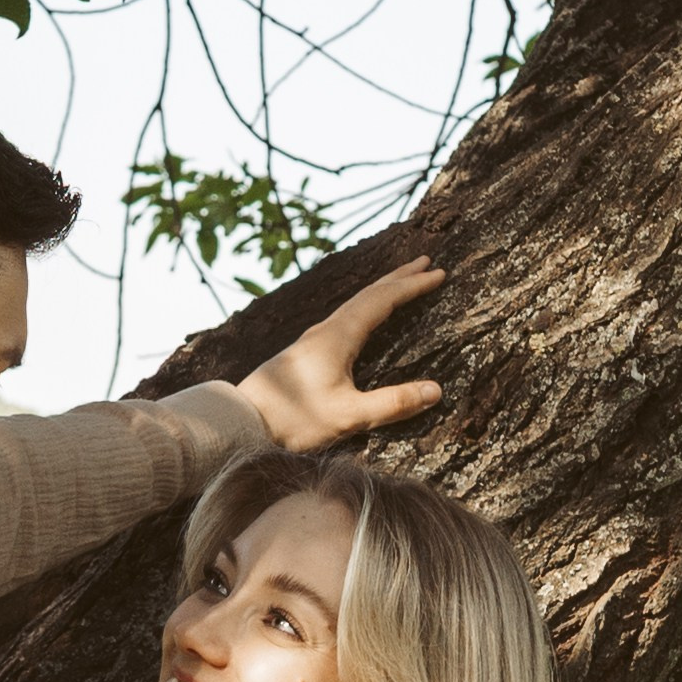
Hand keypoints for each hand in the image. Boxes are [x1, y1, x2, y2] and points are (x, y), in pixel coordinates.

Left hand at [233, 257, 444, 450]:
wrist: (242, 420)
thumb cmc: (294, 419)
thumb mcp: (349, 415)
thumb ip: (393, 403)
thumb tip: (436, 391)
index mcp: (339, 336)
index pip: (383, 300)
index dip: (413, 286)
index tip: (439, 273)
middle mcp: (326, 329)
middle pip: (369, 293)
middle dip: (399, 278)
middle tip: (425, 261)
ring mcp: (314, 338)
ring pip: (355, 302)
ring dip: (381, 290)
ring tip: (400, 283)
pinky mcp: (306, 351)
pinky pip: (345, 316)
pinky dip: (365, 307)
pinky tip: (362, 319)